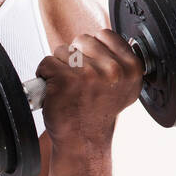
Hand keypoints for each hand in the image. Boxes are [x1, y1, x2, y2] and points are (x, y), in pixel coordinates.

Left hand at [35, 30, 144, 149]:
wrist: (83, 141)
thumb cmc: (97, 115)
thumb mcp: (123, 87)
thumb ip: (118, 61)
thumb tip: (105, 39)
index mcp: (131, 69)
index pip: (105, 34)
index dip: (93, 50)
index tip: (92, 68)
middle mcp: (112, 70)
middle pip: (82, 40)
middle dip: (76, 57)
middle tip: (79, 83)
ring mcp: (88, 74)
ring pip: (63, 50)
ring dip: (60, 67)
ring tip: (69, 88)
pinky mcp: (65, 80)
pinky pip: (46, 63)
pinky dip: (45, 76)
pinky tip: (55, 91)